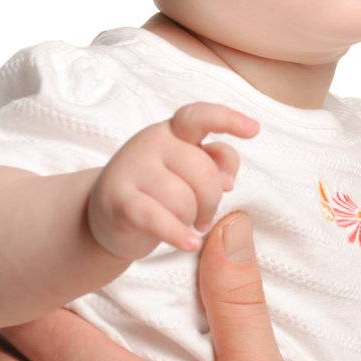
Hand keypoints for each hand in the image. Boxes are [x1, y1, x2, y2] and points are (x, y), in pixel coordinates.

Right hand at [88, 102, 256, 258]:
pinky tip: (190, 244)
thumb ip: (216, 162)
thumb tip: (227, 179)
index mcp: (174, 130)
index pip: (198, 116)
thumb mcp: (190, 169)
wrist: (106, 213)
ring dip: (191, 219)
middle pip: (203, 170)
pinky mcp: (118, 200)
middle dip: (212, 200)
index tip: (254, 130)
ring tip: (184, 224)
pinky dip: (178, 234)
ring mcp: (131, 169)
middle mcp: (151, 142)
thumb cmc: (159, 188)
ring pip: (183, 199)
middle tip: (204, 216)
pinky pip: (158, 218)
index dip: (227, 120)